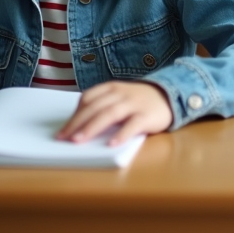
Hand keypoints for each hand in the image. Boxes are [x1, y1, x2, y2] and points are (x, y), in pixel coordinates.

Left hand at [56, 81, 172, 145]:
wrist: (170, 96)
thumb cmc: (138, 101)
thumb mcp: (119, 97)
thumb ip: (103, 106)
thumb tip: (79, 126)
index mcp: (112, 88)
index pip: (88, 98)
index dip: (74, 113)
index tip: (64, 128)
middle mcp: (121, 94)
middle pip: (95, 107)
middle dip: (77, 123)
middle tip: (63, 138)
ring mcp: (134, 104)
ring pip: (110, 114)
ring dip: (92, 127)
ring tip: (79, 140)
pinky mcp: (147, 116)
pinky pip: (132, 125)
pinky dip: (121, 134)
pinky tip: (111, 144)